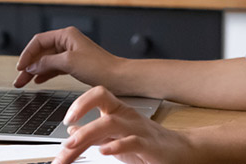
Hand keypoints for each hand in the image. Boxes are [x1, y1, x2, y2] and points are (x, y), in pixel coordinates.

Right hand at [14, 27, 119, 88]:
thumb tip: (32, 65)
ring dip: (35, 71)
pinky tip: (38, 81)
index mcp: (66, 35)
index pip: (39, 41)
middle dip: (28, 65)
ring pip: (46, 61)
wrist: (118, 78)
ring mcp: (70, 53)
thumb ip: (47, 62)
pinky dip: (45, 74)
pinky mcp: (74, 64)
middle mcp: (67, 42)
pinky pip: (54, 67)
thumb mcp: (69, 62)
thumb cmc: (100, 67)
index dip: (27, 54)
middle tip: (18, 79)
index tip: (20, 67)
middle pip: (41, 52)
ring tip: (24, 83)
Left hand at [54, 86, 191, 163]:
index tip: (66, 119)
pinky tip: (103, 151)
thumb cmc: (150, 144)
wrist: (183, 151)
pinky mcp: (149, 146)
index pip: (98, 94)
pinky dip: (116, 146)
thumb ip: (95, 134)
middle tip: (62, 138)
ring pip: (111, 122)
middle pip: (101, 103)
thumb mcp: (117, 138)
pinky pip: (132, 142)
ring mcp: (138, 130)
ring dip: (88, 132)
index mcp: (119, 111)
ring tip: (72, 145)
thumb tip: (72, 129)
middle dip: (78, 115)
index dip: (80, 101)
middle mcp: (127, 117)